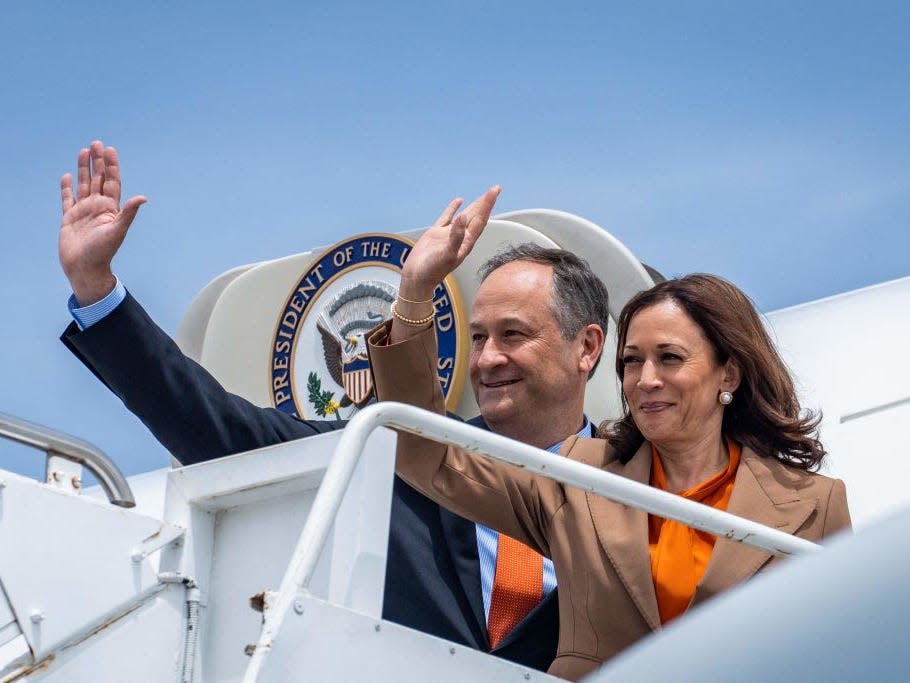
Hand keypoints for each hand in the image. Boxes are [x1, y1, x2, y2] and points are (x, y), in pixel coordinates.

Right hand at [59, 140, 146, 304]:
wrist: (85, 269)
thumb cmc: (103, 253)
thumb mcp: (118, 230)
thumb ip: (128, 213)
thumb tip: (143, 198)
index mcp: (110, 209)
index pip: (112, 182)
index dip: (111, 166)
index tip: (110, 150)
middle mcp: (97, 208)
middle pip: (98, 179)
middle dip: (97, 162)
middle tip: (96, 143)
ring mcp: (83, 212)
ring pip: (84, 185)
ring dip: (84, 169)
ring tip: (83, 152)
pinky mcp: (69, 218)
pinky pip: (67, 200)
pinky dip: (67, 188)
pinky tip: (67, 177)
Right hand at [398, 185, 500, 301]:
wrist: (417, 279)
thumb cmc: (433, 271)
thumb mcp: (447, 254)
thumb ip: (456, 237)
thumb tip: (463, 218)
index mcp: (466, 242)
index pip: (480, 220)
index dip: (487, 205)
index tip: (493, 192)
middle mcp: (460, 237)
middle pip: (477, 216)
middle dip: (486, 203)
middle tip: (495, 189)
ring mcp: (448, 235)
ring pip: (464, 215)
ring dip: (474, 205)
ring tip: (483, 195)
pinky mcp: (436, 233)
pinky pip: (447, 217)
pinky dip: (453, 208)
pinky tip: (458, 201)